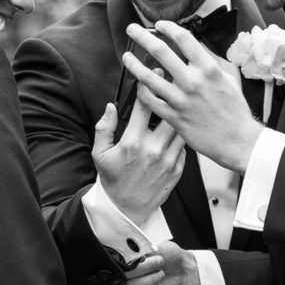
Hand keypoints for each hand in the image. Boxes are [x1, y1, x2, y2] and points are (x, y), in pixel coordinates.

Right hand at [92, 96, 185, 224]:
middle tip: (174, 84)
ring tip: (180, 106)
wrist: (126, 210)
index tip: (154, 74)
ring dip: (179, 117)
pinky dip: (181, 137)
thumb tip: (111, 107)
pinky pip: (184, 146)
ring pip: (180, 128)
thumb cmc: (113, 181)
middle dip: (172, 97)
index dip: (150, 86)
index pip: (144, 106)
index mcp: (133, 142)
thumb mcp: (100, 154)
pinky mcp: (178, 169)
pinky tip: (178, 132)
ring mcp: (168, 160)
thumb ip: (104, 128)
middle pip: (169, 113)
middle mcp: (153, 149)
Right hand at [112, 240, 200, 284]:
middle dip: (140, 269)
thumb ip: (140, 248)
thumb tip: (130, 251)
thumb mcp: (156, 246)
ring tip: (160, 274)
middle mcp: (122, 275)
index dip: (125, 259)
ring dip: (144, 281)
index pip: (113, 261)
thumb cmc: (169, 257)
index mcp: (123, 260)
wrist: (184, 271)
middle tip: (158, 261)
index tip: (141, 255)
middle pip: (119, 275)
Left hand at [123, 22, 263, 171]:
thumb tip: (200, 54)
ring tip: (126, 57)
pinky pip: (149, 100)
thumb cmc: (235, 111)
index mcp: (208, 69)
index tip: (159, 25)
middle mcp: (193, 81)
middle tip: (132, 30)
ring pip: (148, 76)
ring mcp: (181, 99)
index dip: (168, 27)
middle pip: (160, 51)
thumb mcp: (230, 80)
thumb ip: (213, 65)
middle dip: (142, 36)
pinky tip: (138, 86)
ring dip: (133, 64)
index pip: (184, 38)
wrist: (237, 140)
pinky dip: (141, 91)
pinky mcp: (173, 117)